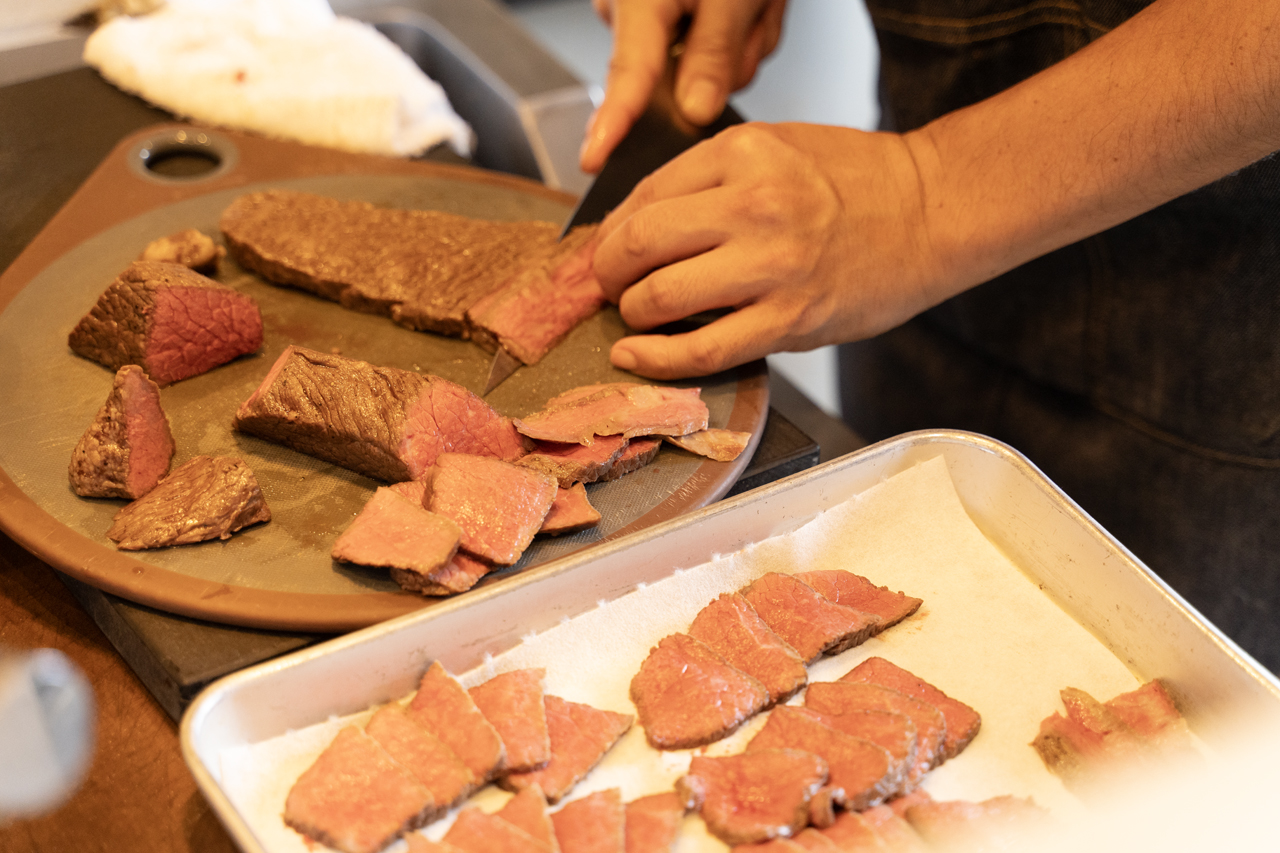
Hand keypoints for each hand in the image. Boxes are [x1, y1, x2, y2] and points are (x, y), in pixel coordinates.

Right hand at [581, 0, 785, 172]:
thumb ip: (714, 54)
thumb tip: (694, 110)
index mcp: (641, 2)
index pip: (626, 78)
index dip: (613, 124)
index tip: (594, 159)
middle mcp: (631, 8)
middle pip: (677, 78)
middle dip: (728, 57)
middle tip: (755, 12)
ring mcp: (645, 9)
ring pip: (700, 63)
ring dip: (740, 38)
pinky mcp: (663, 9)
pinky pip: (704, 43)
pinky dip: (736, 25)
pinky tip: (744, 0)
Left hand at [591, 122, 958, 378]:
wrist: (931, 213)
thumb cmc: (854, 181)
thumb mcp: (774, 147)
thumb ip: (707, 180)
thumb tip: (633, 227)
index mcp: (742, 153)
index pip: (642, 198)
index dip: (611, 233)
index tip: (608, 253)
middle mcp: (753, 205)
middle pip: (637, 246)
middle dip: (609, 274)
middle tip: (613, 286)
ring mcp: (772, 267)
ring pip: (658, 299)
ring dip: (632, 314)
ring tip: (639, 315)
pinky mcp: (789, 321)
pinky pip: (700, 350)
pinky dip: (655, 360)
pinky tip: (635, 356)